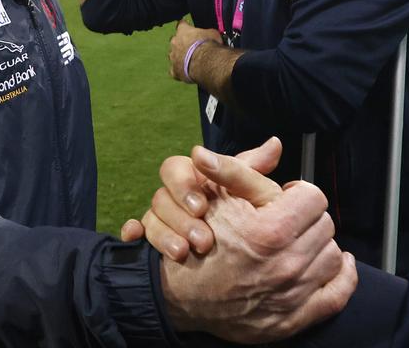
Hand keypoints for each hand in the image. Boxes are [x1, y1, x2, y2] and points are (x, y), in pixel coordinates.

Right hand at [121, 137, 282, 258]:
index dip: (184, 185)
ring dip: (164, 234)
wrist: (233, 265)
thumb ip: (253, 172)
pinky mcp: (151, 242)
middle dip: (178, 216)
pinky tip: (135, 241)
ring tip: (184, 252)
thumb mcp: (251, 196)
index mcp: (194, 180)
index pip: (175, 168)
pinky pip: (133, 234)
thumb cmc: (241, 220)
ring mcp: (161, 220)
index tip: (202, 206)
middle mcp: (174, 197)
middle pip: (160, 195)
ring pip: (150, 218)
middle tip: (201, 237)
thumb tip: (275, 143)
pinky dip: (133, 235)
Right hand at [157, 144, 356, 342]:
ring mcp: (292, 295)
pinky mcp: (293, 319)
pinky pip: (337, 295)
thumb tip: (275, 144)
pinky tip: (338, 263)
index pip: (314, 198)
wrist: (179, 295)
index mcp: (271, 231)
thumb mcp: (216, 196)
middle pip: (325, 224)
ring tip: (297, 242)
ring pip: (332, 255)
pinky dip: (342, 277)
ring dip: (318, 245)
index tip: (286, 198)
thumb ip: (246, 169)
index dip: (299, 193)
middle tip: (287, 220)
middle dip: (307, 218)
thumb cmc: (198, 242)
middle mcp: (286, 265)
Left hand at [169, 20, 222, 82]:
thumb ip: (207, 33)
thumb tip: (209, 34)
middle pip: (175, 41)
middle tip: (192, 47)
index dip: (185, 26)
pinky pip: (175, 70)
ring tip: (191, 61)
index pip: (181, 25)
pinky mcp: (174, 71)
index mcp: (183, 31)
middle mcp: (174, 42)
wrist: (206, 63)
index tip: (188, 28)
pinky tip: (187, 72)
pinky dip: (180, 71)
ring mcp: (173, 57)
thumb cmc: (209, 45)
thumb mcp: (213, 33)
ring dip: (180, 57)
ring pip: (173, 56)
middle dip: (182, 43)